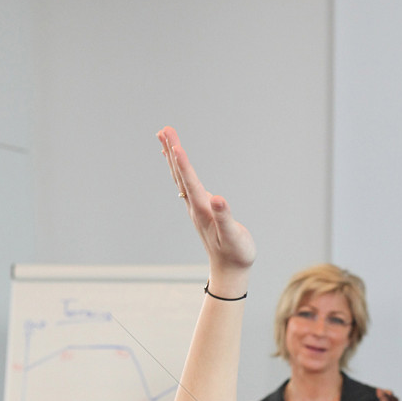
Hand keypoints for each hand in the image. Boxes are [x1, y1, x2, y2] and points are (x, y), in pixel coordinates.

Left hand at [158, 127, 255, 286]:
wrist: (229, 271)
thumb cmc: (237, 254)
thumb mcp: (234, 236)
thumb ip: (225, 217)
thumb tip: (217, 198)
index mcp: (203, 212)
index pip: (190, 184)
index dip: (183, 164)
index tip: (175, 144)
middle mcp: (195, 208)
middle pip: (180, 176)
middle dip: (172, 152)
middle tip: (164, 129)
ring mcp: (195, 208)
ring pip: (180, 179)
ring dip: (172, 157)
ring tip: (164, 136)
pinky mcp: (199, 209)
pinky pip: (185, 184)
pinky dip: (179, 168)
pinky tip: (177, 161)